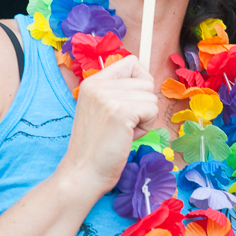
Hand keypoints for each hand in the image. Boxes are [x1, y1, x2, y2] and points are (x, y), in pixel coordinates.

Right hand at [58, 55, 158, 196]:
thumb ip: (119, 92)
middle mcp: (98, 84)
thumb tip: (147, 80)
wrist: (83, 173)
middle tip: (123, 125)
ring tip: (123, 131)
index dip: (141, 81)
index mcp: (92, 81)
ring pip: (152, 97)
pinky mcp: (121, 111)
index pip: (131, 62)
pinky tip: (127, 136)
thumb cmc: (98, 146)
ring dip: (145, 117)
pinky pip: (153, 110)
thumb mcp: (103, 109)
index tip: (132, 102)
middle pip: (146, 81)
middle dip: (143, 105)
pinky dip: (146, 126)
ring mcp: (108, 96)